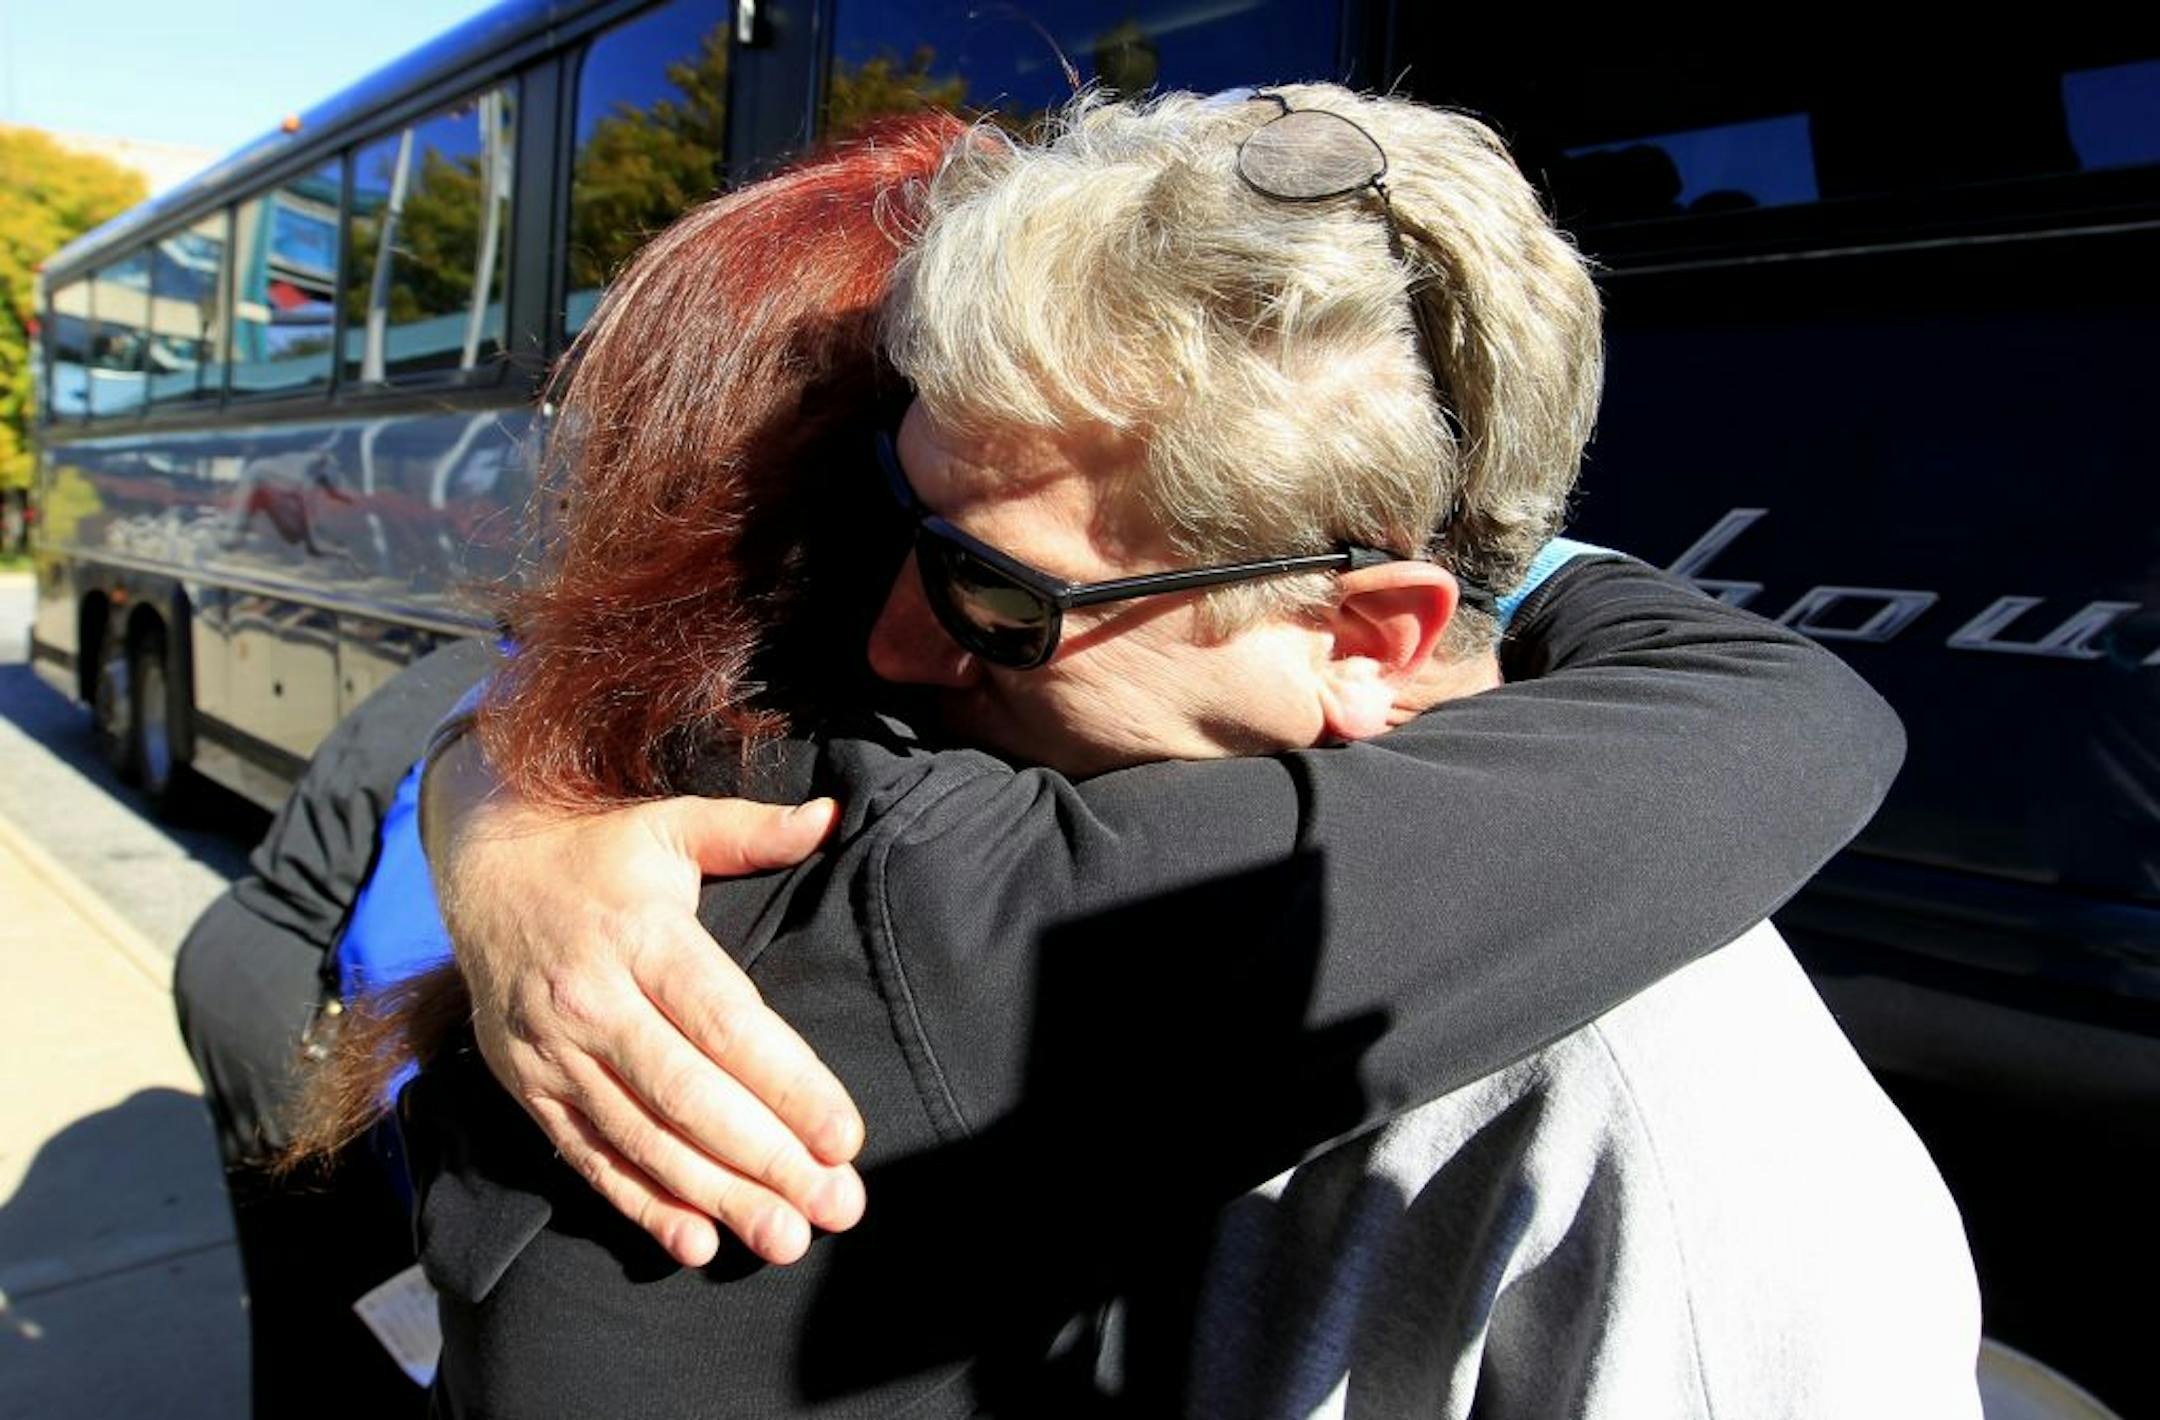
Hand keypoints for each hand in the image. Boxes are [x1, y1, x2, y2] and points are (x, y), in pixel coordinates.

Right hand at [427, 734, 864, 1267]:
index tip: (845, 1135)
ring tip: (785, 1237)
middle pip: (689, 1095)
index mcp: (640, 937)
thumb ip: (749, 831)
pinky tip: (696, 1242)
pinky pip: (588, 1156)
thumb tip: (829, 815)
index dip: (787, 1084)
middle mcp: (593, 1002)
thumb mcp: (670, 825)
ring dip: (717, 1196)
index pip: (725, 1022)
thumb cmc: (598, 852)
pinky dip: (640, 1204)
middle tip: (836, 1206)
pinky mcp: (529, 1088)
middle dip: (767, 1159)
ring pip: (643, 1138)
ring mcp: (554, 1052)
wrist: (481, 870)